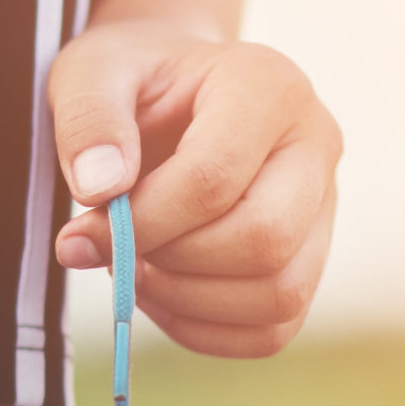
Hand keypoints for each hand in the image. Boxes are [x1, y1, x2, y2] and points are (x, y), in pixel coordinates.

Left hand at [48, 17, 339, 356]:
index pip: (214, 178)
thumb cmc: (132, 81)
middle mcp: (316, 144)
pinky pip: (274, 328)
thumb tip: (100, 189)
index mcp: (268, 86)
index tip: (80, 234)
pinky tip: (160, 293)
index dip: (143, 222)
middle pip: (266, 240)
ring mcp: (324, 206)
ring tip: (135, 271)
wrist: (170, 93)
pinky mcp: (312, 258)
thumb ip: (88, 121)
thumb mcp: (90, 75)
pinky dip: (206, 330)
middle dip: (175, 264)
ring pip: (280, 294)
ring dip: (189, 303)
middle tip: (117, 253)